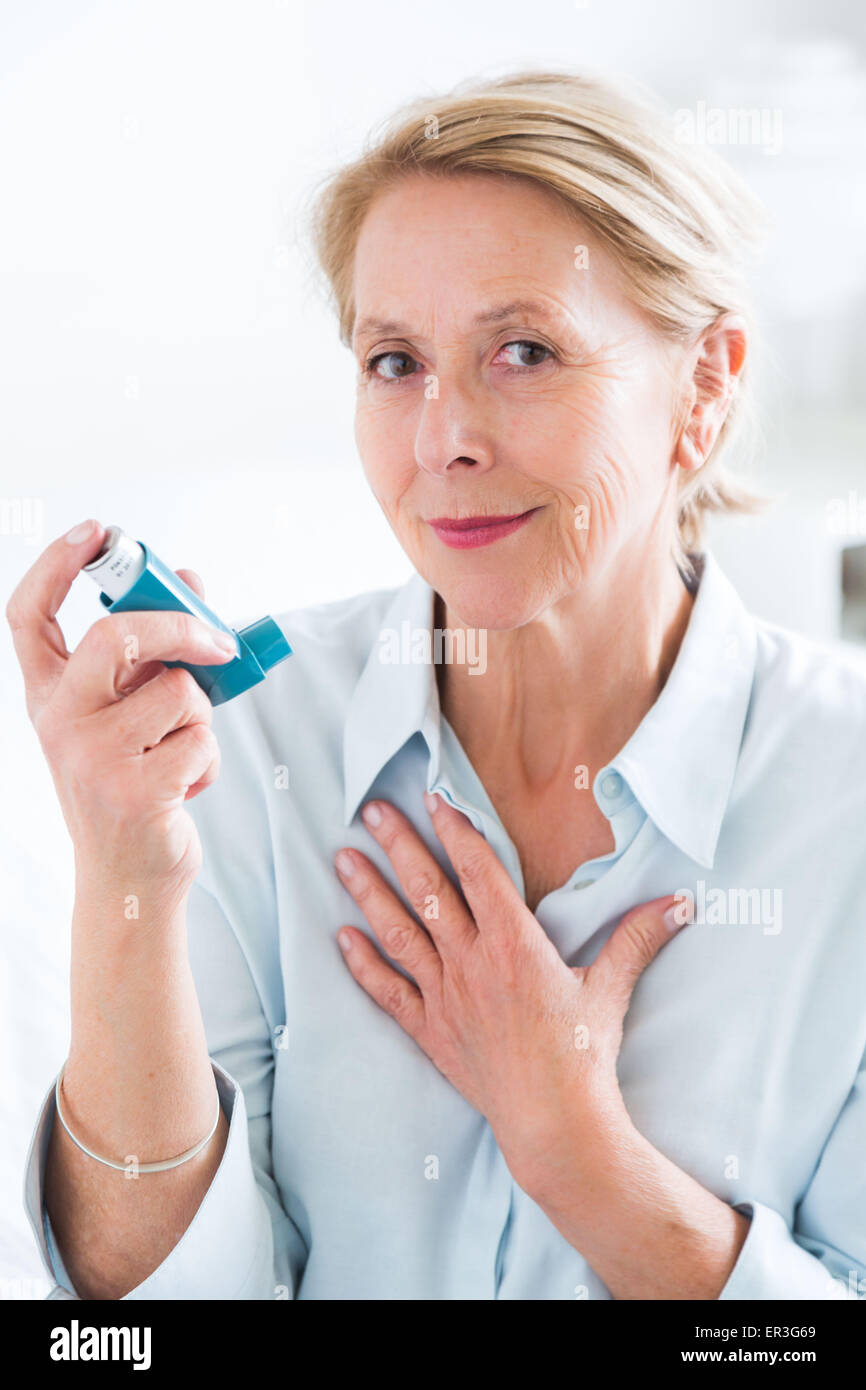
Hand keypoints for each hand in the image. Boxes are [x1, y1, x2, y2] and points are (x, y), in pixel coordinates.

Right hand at [6, 519, 234, 904]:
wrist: (128, 878)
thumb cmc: (134, 785)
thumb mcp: (130, 716)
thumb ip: (154, 654)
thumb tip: (192, 583)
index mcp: (49, 695)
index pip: (28, 617)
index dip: (55, 564)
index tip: (95, 531)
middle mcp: (57, 721)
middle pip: (116, 636)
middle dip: (179, 627)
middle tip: (216, 641)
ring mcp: (89, 758)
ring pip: (176, 691)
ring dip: (200, 716)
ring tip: (180, 751)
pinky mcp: (132, 792)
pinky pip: (200, 740)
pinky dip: (210, 760)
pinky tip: (184, 787)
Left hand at [334, 791, 688, 1191]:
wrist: (556, 1124)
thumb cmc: (584, 1056)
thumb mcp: (612, 988)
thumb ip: (638, 937)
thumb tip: (682, 902)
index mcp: (515, 944)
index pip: (479, 873)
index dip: (456, 832)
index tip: (433, 799)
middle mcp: (473, 962)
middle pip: (428, 892)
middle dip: (399, 846)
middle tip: (370, 810)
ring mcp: (446, 996)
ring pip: (399, 933)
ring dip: (369, 893)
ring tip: (342, 858)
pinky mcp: (431, 1031)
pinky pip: (389, 992)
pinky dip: (364, 964)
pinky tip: (342, 937)